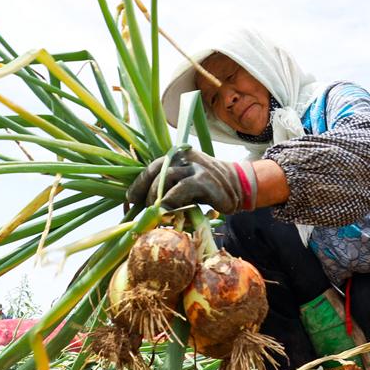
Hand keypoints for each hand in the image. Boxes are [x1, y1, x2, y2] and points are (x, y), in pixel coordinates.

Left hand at [126, 149, 256, 214]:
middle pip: (156, 171)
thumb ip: (168, 188)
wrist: (238, 187)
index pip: (152, 168)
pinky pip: (181, 188)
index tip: (130, 200)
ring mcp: (195, 167)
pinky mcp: (204, 180)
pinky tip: (168, 211)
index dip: (139, 184)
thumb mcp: (186, 183)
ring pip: (166, 178)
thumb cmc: (208, 189)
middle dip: (145, 192)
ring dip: (156, 198)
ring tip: (156, 212)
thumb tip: (143, 206)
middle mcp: (185, 158)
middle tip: (143, 209)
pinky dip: (171, 201)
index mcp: (177, 157)